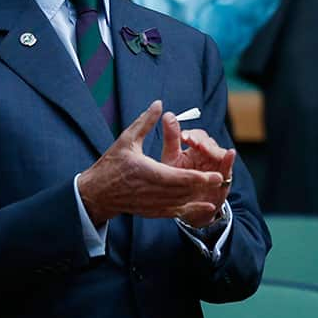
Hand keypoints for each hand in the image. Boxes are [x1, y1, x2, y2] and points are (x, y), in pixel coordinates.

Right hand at [77, 101, 226, 225]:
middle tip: (221, 180)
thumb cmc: (111, 164)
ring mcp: (150, 203)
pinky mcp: (150, 211)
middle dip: (203, 186)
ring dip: (198, 198)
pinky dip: (189, 211)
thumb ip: (145, 122)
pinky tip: (204, 209)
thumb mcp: (126, 140)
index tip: (215, 174)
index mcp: (146, 172)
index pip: (178, 177)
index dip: (198, 177)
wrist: (96, 192)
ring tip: (216, 194)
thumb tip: (159, 104)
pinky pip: (173, 213)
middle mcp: (150, 190)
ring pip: (180, 203)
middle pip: (183, 191)